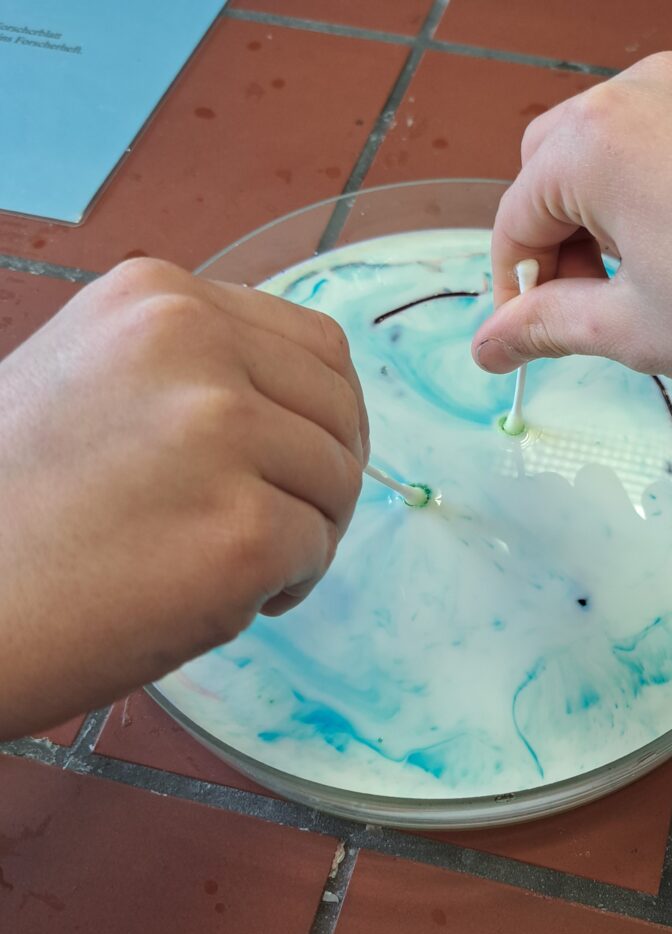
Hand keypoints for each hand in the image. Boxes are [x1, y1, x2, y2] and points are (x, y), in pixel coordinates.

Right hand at [0, 259, 367, 738]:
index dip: (329, 411)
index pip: (316, 345)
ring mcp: (221, 434)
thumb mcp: (93, 377)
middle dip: (325, 474)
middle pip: (339, 411)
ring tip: (232, 563)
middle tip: (281, 521)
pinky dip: (287, 584)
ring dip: (306, 531)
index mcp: (159, 298)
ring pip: (338, 481)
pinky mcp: (243, 532)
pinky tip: (220, 598)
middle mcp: (194, 346)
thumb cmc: (13, 504)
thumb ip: (193, 368)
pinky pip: (315, 551)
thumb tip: (305, 394)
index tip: (309, 457)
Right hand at [474, 52, 671, 453]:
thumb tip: (487, 344)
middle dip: (558, 229)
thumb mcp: (637, 331)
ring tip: (660, 275)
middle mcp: (661, 86)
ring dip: (621, 202)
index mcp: (605, 139)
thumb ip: (546, 324)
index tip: (527, 330)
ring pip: (636, 136)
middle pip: (564, 155)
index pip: (517, 210)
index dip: (512, 280)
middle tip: (589, 299)